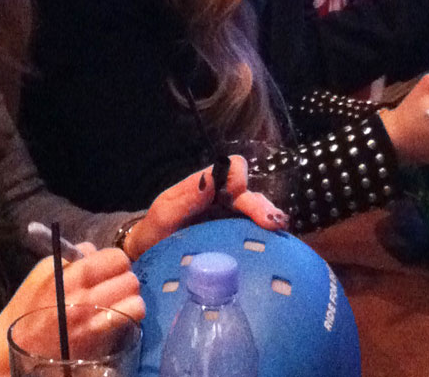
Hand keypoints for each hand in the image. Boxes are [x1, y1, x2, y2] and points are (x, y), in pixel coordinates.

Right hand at [0, 248, 141, 376]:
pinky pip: (131, 320)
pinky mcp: (98, 341)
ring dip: (131, 296)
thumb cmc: (29, 305)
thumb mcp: (44, 271)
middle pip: (130, 278)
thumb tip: (96, 250)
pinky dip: (131, 314)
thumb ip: (72, 256)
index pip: (115, 258)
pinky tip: (120, 314)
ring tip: (119, 298)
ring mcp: (93, 322)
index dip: (115, 260)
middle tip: (114, 282)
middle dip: (124, 277)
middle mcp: (85, 299)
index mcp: (70, 277)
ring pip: (136, 300)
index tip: (109, 265)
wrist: (15, 346)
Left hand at [121, 156, 287, 259]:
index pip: (233, 169)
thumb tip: (210, 179)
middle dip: (263, 206)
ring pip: (260, 213)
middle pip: (252, 194)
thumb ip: (185, 196)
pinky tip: (274, 247)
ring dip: (270, 220)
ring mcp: (232, 221)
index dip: (237, 179)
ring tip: (277, 231)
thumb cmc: (155, 232)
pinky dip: (268, 239)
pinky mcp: (237, 242)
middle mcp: (224, 200)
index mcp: (208, 186)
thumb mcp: (165, 214)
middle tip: (271, 223)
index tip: (232, 196)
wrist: (150, 258)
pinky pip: (256, 236)